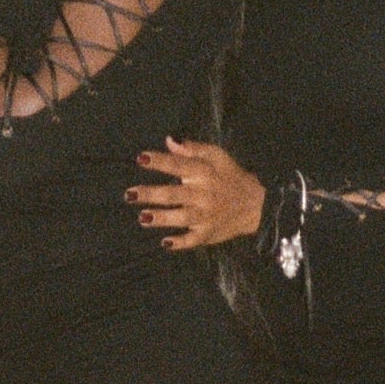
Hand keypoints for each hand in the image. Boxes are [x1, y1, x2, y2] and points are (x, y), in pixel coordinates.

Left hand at [129, 140, 265, 249]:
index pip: (179, 165)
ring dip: (162, 218)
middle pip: (175, 194)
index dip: (160, 161)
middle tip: (129, 194)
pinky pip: (192, 240)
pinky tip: (165, 242)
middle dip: (151, 194)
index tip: (141, 158)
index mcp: (204, 173)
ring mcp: (205, 217)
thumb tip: (169, 140)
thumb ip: (193, 148)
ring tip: (142, 217)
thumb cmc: (230, 176)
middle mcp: (203, 195)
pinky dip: (179, 243)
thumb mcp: (217, 156)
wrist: (256, 204)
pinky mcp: (207, 234)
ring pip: (181, 218)